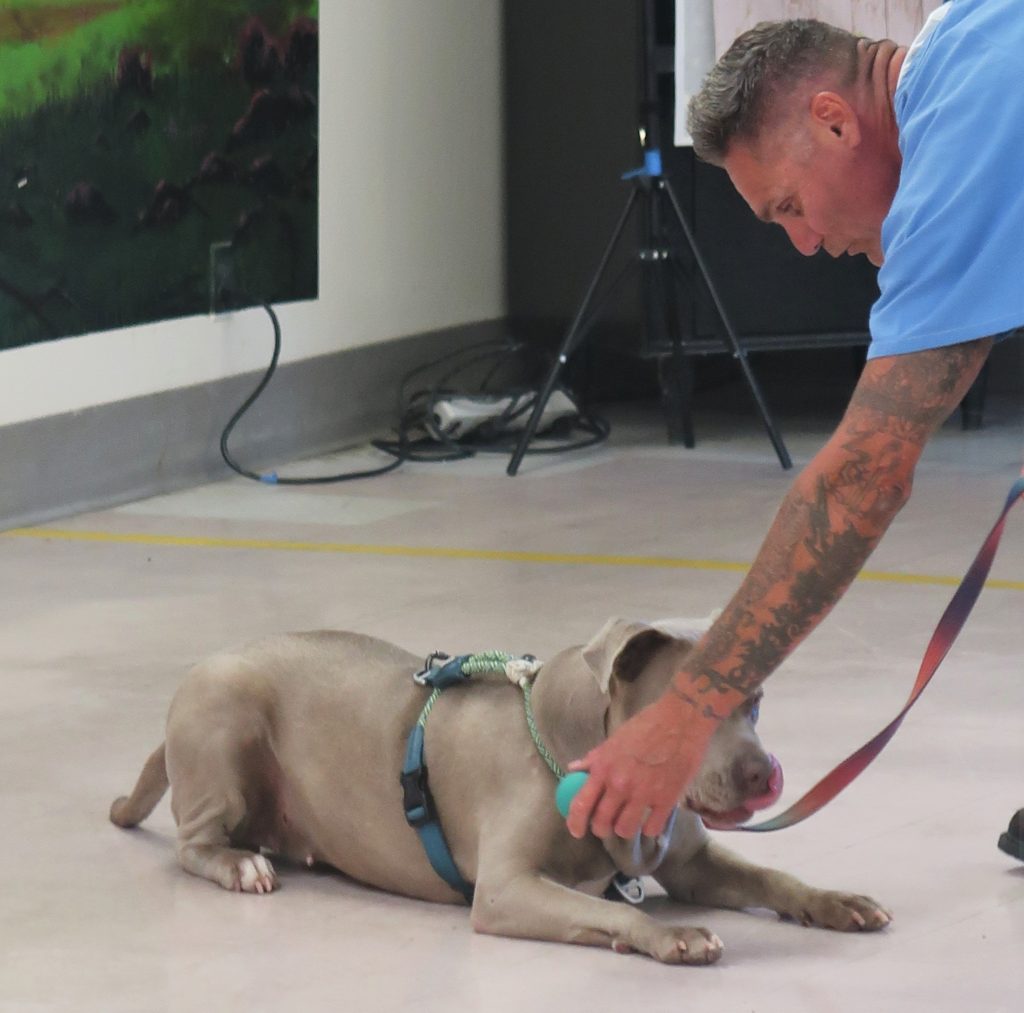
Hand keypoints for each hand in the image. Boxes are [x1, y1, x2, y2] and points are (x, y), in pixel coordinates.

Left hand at [565, 692, 716, 839]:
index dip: (575, 822)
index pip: (581, 804)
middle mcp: (620, 784)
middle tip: (606, 825)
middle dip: (601, 828)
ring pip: (625, 830)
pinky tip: (650, 819)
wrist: (680, 721)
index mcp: (603, 768)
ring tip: (628, 821)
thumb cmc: (646, 725)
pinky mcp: (667, 800)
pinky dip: (649, 828)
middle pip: (602, 822)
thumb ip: (594, 758)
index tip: (576, 831)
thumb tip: (574, 769)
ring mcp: (643, 794)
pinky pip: (652, 829)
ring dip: (624, 829)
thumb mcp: (614, 739)